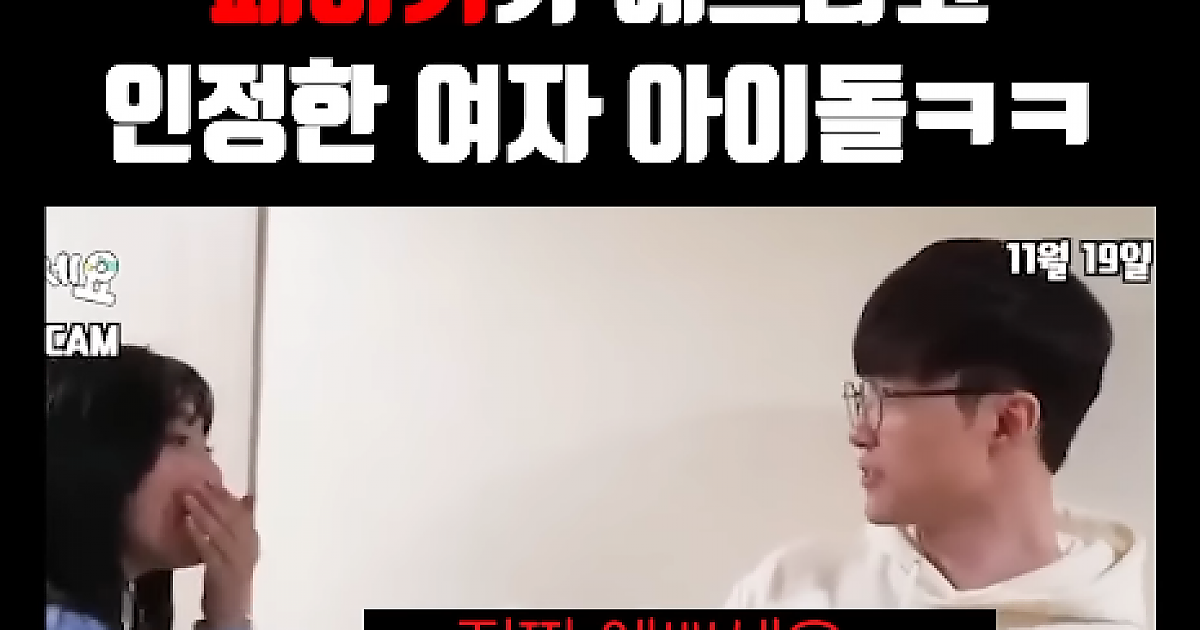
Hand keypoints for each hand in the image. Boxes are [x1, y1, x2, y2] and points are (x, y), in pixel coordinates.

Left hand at [184, 482, 259, 625]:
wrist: (231, 611)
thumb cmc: (232, 577)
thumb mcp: (240, 549)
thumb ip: (241, 526)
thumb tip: (247, 498)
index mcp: (253, 539)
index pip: (243, 512)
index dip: (226, 496)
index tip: (212, 482)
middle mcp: (249, 547)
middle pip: (233, 518)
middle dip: (214, 499)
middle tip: (197, 484)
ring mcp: (237, 559)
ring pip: (221, 531)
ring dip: (204, 513)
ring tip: (188, 498)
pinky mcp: (223, 571)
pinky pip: (210, 549)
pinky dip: (199, 535)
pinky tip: (188, 524)